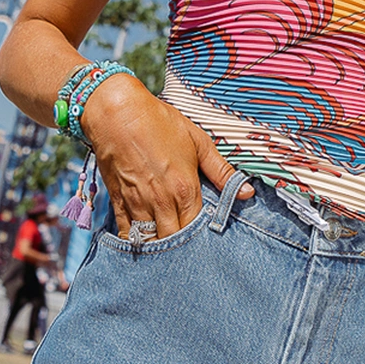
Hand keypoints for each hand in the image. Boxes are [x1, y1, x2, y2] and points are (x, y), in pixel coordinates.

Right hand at [79, 74, 253, 239]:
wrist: (117, 112)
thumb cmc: (159, 122)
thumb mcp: (197, 140)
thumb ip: (221, 170)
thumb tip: (247, 193)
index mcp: (185, 188)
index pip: (197, 229)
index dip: (202, 239)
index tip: (207, 241)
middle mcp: (161, 201)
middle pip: (173, 241)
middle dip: (181, 249)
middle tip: (188, 251)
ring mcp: (138, 203)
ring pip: (149, 241)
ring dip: (158, 248)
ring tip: (167, 251)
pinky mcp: (118, 200)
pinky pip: (125, 232)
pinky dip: (133, 241)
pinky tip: (141, 244)